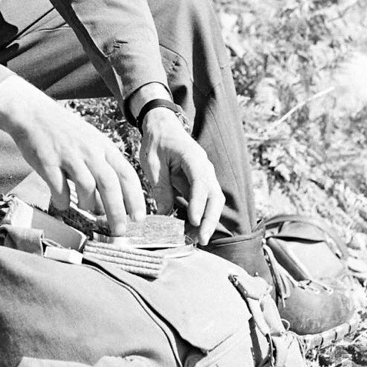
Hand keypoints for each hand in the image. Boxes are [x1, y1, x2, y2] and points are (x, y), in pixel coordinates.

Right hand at [0, 76, 145, 234]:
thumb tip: (111, 202)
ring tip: (84, 207)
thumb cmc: (65, 132)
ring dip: (88, 204)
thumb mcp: (90, 142)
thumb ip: (102, 167)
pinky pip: (59, 189)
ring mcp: (68, 155)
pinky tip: (61, 202)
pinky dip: (62, 201)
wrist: (33, 114)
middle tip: (119, 231)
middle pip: (110, 185)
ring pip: (87, 187)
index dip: (135, 198)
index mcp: (103, 146)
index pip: (126, 174)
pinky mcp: (47, 162)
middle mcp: (89, 150)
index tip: (138, 218)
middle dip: (117, 212)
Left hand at [138, 107, 223, 244]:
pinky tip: (193, 230)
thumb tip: (164, 214)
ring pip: (214, 201)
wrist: (163, 127)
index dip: (198, 202)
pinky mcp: (201, 183)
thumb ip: (160, 186)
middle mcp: (205, 167)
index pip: (200, 182)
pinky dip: (202, 216)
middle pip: (215, 195)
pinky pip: (206, 201)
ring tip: (198, 239)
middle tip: (201, 238)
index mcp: (193, 157)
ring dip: (208, 220)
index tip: (192, 220)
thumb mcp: (152, 163)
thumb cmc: (157, 142)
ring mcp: (205, 175)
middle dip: (210, 219)